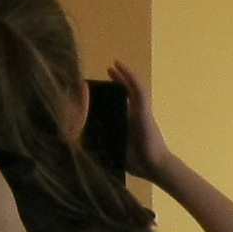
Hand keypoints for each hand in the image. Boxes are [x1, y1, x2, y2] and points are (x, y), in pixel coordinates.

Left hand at [109, 61, 172, 180]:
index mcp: (129, 123)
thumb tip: (80, 138)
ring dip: (123, 75)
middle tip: (109, 71)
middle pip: (127, 93)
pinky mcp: (144, 110)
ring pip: (132, 88)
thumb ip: (102, 140)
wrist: (153, 166)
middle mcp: (135, 114)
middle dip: (118, 81)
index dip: (111, 95)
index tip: (101, 89)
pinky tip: (119, 66)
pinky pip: (137, 89)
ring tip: (114, 65)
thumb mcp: (113, 147)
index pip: (120, 105)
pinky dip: (129, 76)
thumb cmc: (136, 161)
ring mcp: (141, 111)